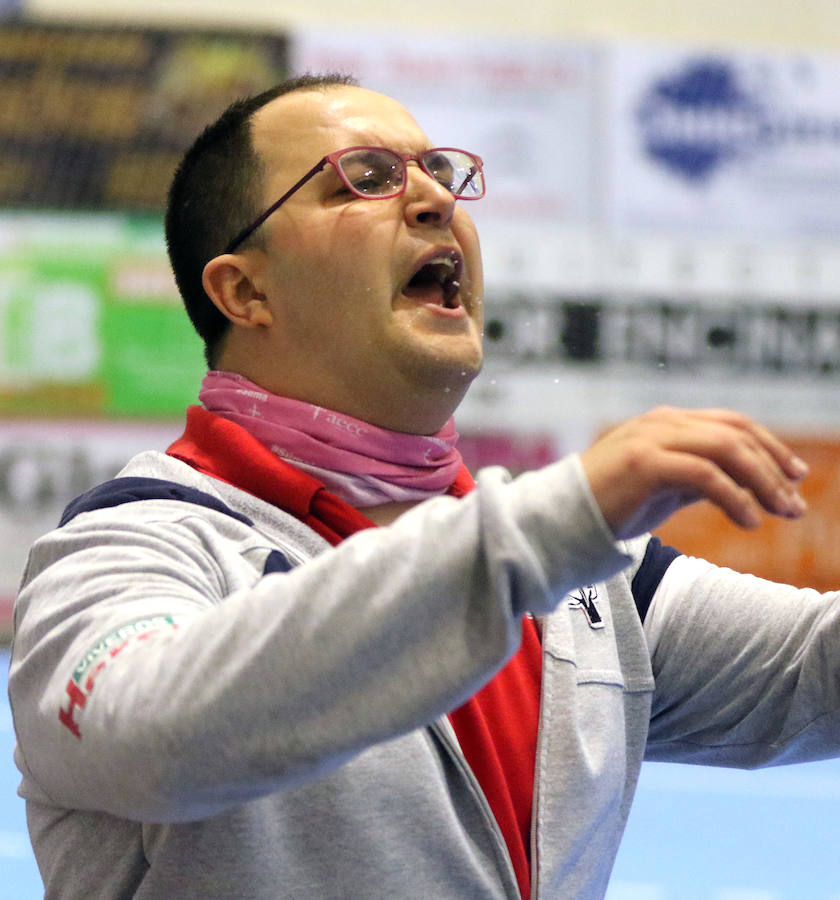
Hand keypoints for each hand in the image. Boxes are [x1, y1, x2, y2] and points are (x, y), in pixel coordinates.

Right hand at [579, 406, 808, 539]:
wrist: (560, 517)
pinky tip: (749, 521)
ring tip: (781, 512)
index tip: (794, 476)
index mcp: (666, 422)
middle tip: (795, 503)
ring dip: (761, 482)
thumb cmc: (609, 505)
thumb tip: (746, 485)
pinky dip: (734, 498)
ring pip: (726, 449)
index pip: (732, 423)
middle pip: (736, 433)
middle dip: (773, 467)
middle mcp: (661, 422)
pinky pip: (705, 475)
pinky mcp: (644, 463)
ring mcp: (651, 439)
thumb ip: (698, 477)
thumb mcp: (663, 487)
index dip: (769, 446)